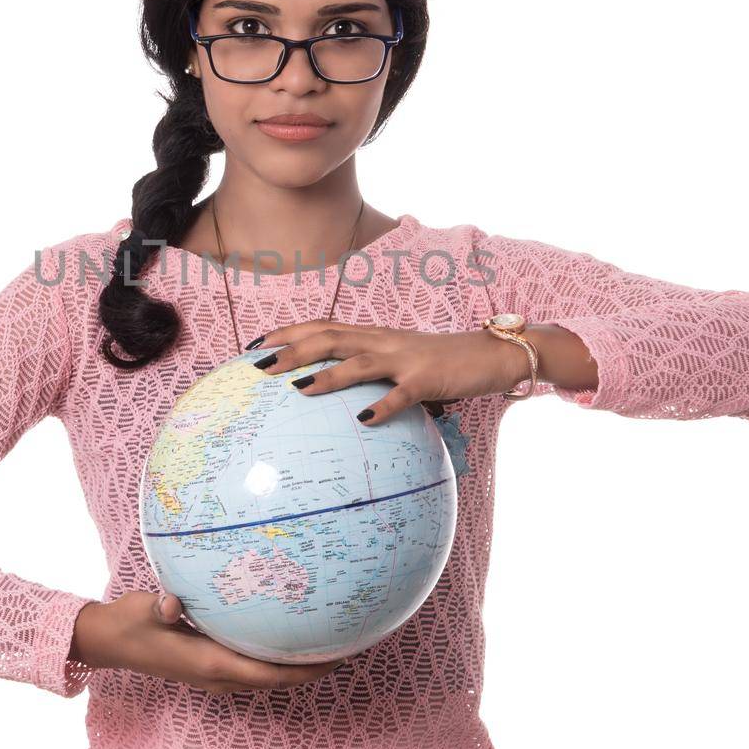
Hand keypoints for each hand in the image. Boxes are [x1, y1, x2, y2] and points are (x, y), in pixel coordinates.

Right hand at [70, 592, 348, 693]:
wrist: (111, 640)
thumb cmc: (131, 623)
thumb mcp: (145, 611)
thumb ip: (161, 606)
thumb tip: (170, 602)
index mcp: (211, 665)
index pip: (270, 674)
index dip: (305, 669)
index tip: (337, 657)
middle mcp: (219, 676)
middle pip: (279, 678)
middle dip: (313, 666)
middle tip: (350, 643)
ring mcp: (216, 674)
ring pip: (269, 674)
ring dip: (298, 664)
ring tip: (330, 641)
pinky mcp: (212, 665)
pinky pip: (255, 664)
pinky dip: (278, 656)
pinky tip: (289, 633)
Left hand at [250, 320, 537, 425]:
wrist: (492, 354)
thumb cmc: (445, 365)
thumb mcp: (403, 366)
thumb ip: (374, 375)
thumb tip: (343, 399)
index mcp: (375, 337)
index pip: (324, 327)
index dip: (289, 332)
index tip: (255, 344)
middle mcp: (384, 342)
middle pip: (330, 338)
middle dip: (293, 350)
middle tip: (259, 365)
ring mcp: (405, 360)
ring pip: (358, 362)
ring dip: (327, 376)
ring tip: (298, 389)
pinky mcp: (428, 380)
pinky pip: (401, 395)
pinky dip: (381, 406)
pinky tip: (362, 421)